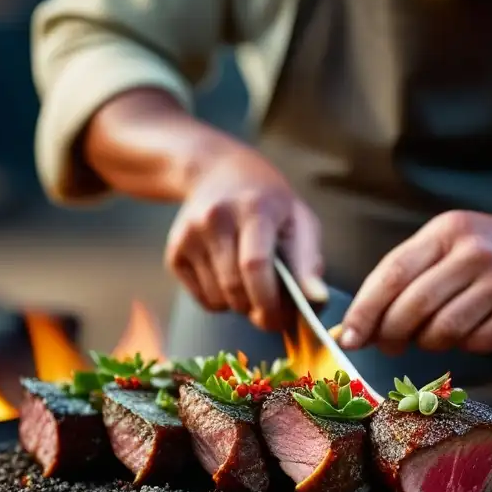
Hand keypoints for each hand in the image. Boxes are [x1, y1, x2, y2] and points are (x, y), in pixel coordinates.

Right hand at [165, 145, 326, 329]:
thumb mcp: (299, 220)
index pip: (255, 265)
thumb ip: (309, 261)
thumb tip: (317, 301)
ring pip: (218, 298)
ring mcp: (190, 235)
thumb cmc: (269, 203)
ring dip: (240, 306)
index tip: (282, 318)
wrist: (217, 173)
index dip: (269, 301)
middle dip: (257, 310)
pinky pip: (202, 299)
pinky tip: (230, 277)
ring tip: (252, 285)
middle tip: (273, 312)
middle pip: (235, 288)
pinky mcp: (174, 252)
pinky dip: (222, 301)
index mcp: (254, 208)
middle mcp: (216, 218)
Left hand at [339, 210, 491, 353]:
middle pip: (414, 306)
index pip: (393, 273)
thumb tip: (359, 327)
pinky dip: (466, 345)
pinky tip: (472, 331)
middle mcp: (474, 251)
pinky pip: (477, 342)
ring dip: (430, 342)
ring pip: (444, 330)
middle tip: (389, 345)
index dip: (366, 310)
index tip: (349, 337)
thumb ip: (404, 278)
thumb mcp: (446, 246)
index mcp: (446, 231)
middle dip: (391, 334)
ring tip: (434, 336)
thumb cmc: (485, 256)